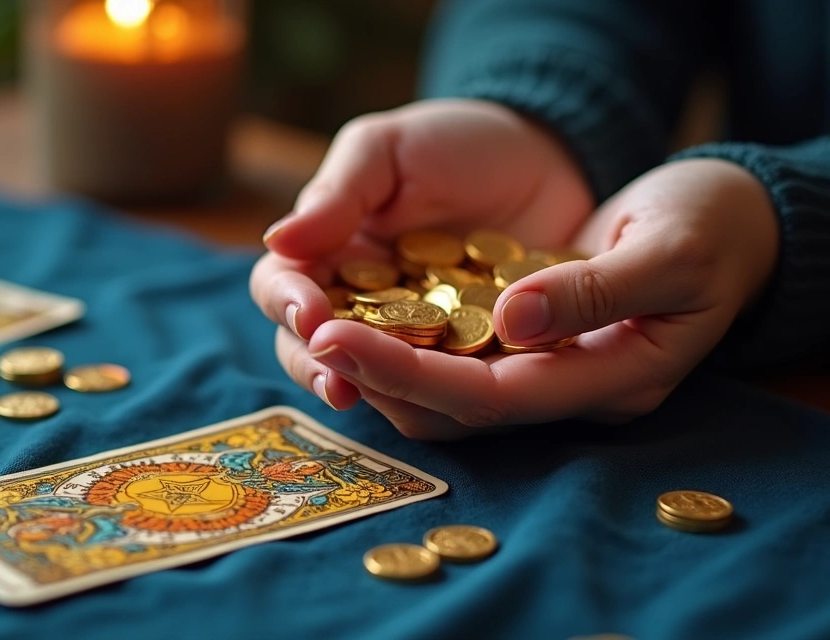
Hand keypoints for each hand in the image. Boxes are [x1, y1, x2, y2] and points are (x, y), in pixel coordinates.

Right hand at [249, 99, 595, 431]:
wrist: (552, 158)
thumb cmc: (457, 144)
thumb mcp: (390, 149)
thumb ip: (337, 192)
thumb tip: (277, 239)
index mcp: (328, 256)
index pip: (283, 289)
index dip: (288, 305)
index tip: (311, 314)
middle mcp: (359, 309)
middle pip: (313, 353)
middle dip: (319, 369)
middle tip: (337, 381)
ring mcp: (414, 343)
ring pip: (374, 386)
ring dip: (376, 392)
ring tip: (387, 394)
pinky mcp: (470, 365)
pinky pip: (448, 394)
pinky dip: (444, 395)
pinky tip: (455, 392)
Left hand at [305, 158, 779, 438]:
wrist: (739, 219)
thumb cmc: (715, 226)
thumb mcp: (670, 249)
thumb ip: (594, 290)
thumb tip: (512, 322)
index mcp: (613, 379)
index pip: (493, 398)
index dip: (411, 375)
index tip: (336, 336)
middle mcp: (573, 389)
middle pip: (459, 410)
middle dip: (380, 374)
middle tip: (309, 329)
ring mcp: (554, 369)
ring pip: (450, 395)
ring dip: (384, 363)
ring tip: (319, 320)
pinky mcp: (535, 342)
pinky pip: (459, 358)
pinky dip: (409, 341)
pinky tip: (366, 306)